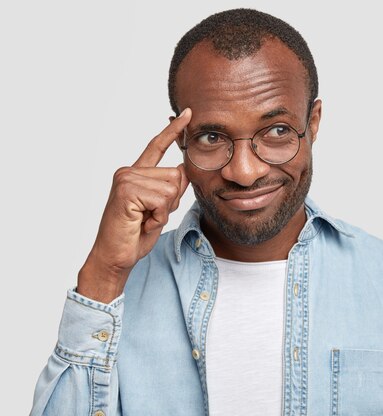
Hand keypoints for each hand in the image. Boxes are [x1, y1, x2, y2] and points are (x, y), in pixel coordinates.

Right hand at [77, 108, 191, 302]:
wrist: (116, 256)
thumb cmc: (136, 234)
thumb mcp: (161, 208)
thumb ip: (172, 188)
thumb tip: (184, 168)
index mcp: (136, 173)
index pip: (157, 146)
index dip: (173, 131)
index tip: (188, 113)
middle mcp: (128, 171)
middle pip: (176, 175)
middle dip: (172, 201)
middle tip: (149, 215)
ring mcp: (126, 179)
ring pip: (172, 188)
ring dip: (164, 210)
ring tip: (144, 219)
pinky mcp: (127, 190)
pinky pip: (163, 199)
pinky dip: (158, 215)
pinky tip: (141, 221)